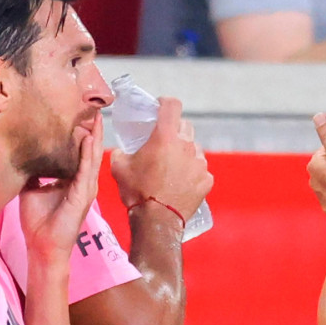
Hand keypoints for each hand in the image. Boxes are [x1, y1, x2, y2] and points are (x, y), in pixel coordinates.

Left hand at [19, 113, 103, 260]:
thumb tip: (23, 153)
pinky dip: (88, 154)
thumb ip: (34, 172)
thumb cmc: (38, 221)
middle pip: (90, 150)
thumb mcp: (32, 188)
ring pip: (92, 157)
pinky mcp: (83, 195)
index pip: (80, 152)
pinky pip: (87, 170)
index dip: (81, 133)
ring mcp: (86, 188)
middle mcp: (83, 182)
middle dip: (93, 129)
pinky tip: (89, 138)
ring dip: (95, 136)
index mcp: (73, 180)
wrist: (43, 246)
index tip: (79, 113)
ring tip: (96, 116)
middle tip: (94, 106)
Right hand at [110, 97, 212, 222]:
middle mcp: (186, 146)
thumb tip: (122, 150)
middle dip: (175, 129)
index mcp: (165, 137)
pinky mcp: (206, 179)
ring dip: (185, 152)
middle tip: (164, 141)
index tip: (160, 107)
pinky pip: (201, 169)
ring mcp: (199, 163)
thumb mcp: (119, 167)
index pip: (172, 105)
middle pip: (185, 126)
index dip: (166, 103)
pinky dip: (192, 172)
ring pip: (194, 148)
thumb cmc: (137, 192)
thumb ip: (122, 152)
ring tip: (172, 166)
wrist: (156, 221)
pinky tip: (181, 182)